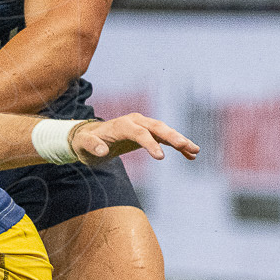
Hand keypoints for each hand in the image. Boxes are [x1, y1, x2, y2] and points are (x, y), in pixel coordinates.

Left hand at [70, 112, 200, 161]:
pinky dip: (178, 146)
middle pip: (157, 128)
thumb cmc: (85, 142)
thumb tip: (103, 151)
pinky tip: (191, 156)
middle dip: (173, 137)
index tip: (160, 157)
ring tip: (195, 151)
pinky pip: (166, 139)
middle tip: (187, 146)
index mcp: (122, 124)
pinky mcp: (148, 134)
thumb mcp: (83, 144)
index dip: (150, 144)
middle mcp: (136, 122)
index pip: (140, 133)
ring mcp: (144, 126)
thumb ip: (92, 146)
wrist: (89, 137)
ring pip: (165, 132)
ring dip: (180, 140)